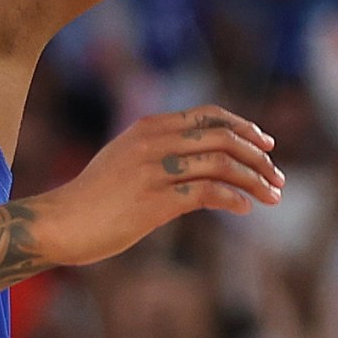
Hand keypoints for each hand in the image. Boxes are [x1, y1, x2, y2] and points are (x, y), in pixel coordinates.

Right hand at [33, 105, 281, 264]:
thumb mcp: (125, 159)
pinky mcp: (153, 201)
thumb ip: (159, 150)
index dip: (244, 127)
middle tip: (278, 178)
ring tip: (272, 197)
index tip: (267, 145)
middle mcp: (154, 142)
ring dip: (255, 180)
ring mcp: (154, 170)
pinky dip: (234, 199)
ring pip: (221, 163)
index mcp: (149, 127)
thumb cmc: (94, 197)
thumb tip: (200, 159)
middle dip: (258, 157)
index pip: (209, 115)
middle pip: (223, 136)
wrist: (60, 222)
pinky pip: (206, 193)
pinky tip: (245, 209)